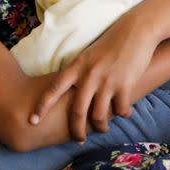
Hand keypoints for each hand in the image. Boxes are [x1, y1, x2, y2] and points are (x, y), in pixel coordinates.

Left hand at [31, 18, 158, 141]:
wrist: (137, 29)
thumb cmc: (113, 40)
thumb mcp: (90, 54)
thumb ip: (81, 70)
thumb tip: (73, 88)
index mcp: (78, 66)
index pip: (54, 89)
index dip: (42, 106)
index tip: (32, 120)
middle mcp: (90, 75)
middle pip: (77, 111)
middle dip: (76, 131)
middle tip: (78, 140)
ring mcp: (107, 81)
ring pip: (99, 115)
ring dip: (101, 126)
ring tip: (103, 128)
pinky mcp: (125, 84)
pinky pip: (120, 109)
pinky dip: (123, 114)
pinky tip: (125, 113)